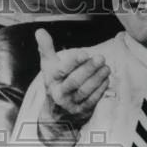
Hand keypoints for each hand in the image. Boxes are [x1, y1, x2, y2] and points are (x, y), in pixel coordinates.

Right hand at [36, 29, 110, 146]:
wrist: (55, 116)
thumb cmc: (55, 85)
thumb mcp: (48, 68)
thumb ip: (46, 49)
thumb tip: (40, 31)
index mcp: (51, 81)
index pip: (61, 71)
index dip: (73, 62)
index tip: (84, 54)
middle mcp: (60, 94)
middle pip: (75, 82)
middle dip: (89, 69)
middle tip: (101, 58)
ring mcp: (71, 105)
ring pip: (85, 91)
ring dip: (98, 78)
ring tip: (106, 68)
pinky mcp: (82, 112)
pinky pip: (92, 100)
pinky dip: (100, 89)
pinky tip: (106, 79)